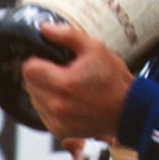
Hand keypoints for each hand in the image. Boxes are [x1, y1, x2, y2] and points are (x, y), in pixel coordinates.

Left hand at [21, 23, 134, 142]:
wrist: (130, 111)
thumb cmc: (115, 81)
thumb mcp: (95, 49)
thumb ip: (67, 36)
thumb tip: (45, 29)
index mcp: (63, 84)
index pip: (29, 68)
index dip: (38, 60)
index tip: (51, 61)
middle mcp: (57, 105)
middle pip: (29, 84)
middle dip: (41, 75)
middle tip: (63, 73)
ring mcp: (57, 120)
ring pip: (34, 98)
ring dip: (44, 91)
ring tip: (67, 88)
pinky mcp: (59, 130)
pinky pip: (42, 113)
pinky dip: (50, 105)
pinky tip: (68, 100)